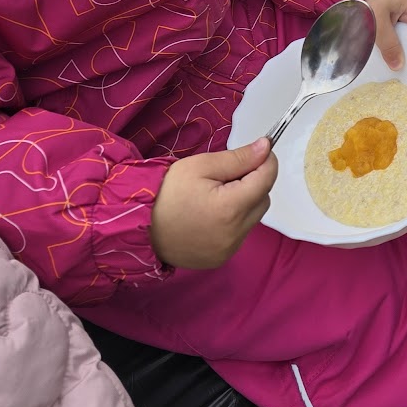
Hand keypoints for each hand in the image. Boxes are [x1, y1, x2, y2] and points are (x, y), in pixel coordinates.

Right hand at [150, 139, 276, 269]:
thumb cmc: (168, 192)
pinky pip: (240, 234)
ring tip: (217, 194)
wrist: (140, 226)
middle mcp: (234, 234)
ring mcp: (228, 250)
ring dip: (245, 202)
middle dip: (255, 182)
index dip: (267, 160)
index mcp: (230, 208)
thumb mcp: (201, 165)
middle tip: (229, 174)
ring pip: (254, 217)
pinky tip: (212, 214)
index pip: (267, 179)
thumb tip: (266, 148)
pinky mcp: (221, 259)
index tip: (259, 150)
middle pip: (263, 199)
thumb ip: (238, 158)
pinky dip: (234, 221)